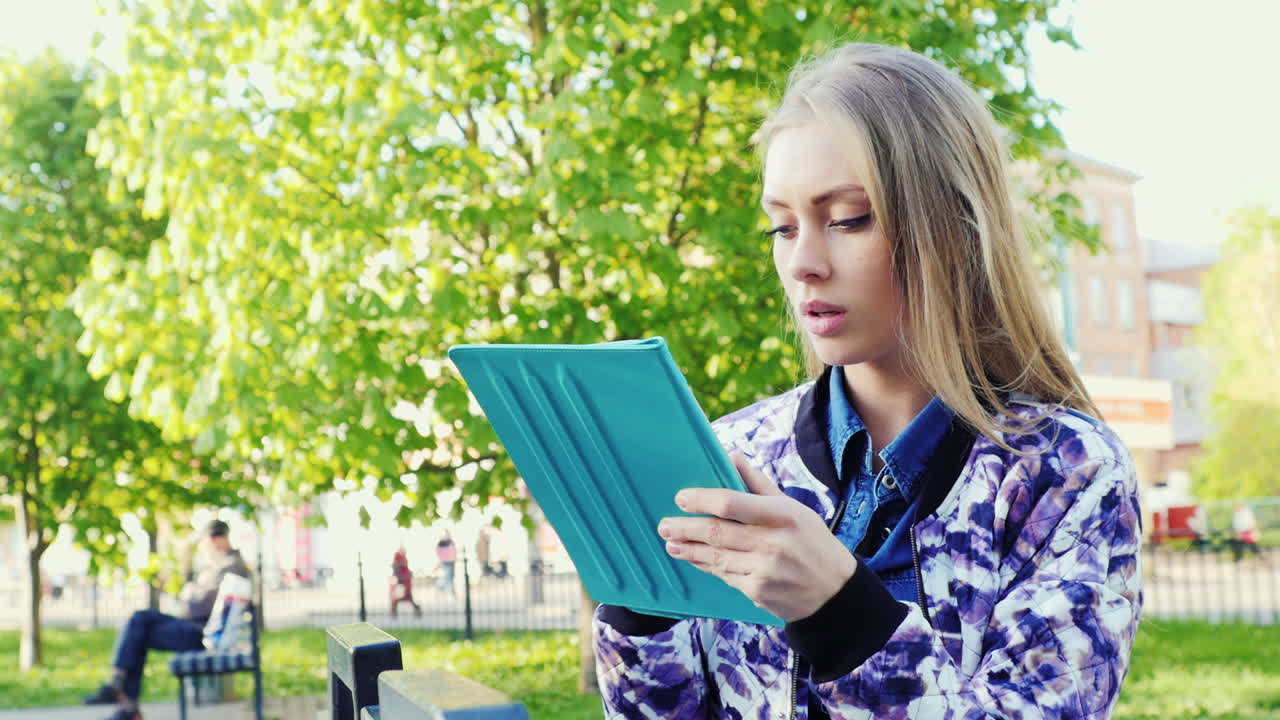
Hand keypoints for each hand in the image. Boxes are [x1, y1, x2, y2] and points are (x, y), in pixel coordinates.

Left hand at [658, 453, 856, 621]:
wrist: (835, 591)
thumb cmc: (811, 541)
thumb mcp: (793, 508)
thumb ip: (759, 484)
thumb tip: (731, 456)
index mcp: (782, 515)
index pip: (731, 502)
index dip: (701, 500)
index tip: (681, 498)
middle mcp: (772, 542)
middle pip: (716, 533)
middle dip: (684, 528)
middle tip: (664, 525)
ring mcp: (764, 570)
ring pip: (715, 557)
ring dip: (688, 550)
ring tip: (671, 543)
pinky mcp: (758, 592)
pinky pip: (724, 576)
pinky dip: (706, 567)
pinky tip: (694, 559)